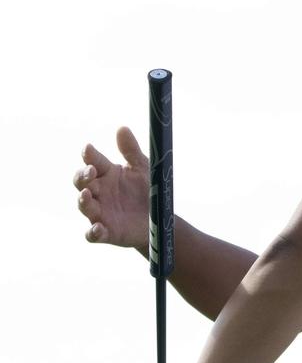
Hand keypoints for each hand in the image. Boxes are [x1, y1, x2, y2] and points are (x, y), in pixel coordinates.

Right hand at [75, 127, 150, 249]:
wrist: (159, 218)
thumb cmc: (146, 190)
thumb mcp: (142, 168)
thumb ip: (131, 151)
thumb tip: (122, 128)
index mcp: (107, 174)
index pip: (93, 162)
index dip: (89, 156)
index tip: (88, 149)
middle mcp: (99, 192)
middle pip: (82, 183)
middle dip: (83, 176)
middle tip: (90, 171)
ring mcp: (101, 213)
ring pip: (84, 206)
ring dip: (83, 200)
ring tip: (87, 194)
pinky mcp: (107, 232)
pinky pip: (94, 234)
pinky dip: (93, 232)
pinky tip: (97, 228)